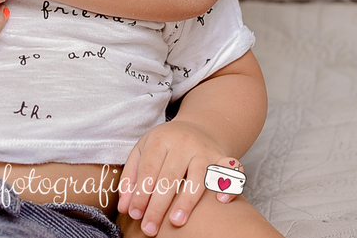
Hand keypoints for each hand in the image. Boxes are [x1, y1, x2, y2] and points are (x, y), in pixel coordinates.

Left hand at [118, 119, 239, 235]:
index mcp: (160, 140)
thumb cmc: (165, 145)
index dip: (141, 193)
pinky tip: (221, 201)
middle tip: (150, 228)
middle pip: (169, 177)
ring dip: (187, 200)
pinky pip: (231, 170)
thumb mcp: (142, 152)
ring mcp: (205, 150)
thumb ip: (131, 178)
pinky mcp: (222, 157)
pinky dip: (229, 184)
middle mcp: (184, 143)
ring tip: (176, 222)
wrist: (196, 127)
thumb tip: (125, 208)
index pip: (149, 170)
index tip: (135, 215)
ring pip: (198, 176)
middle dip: (158, 205)